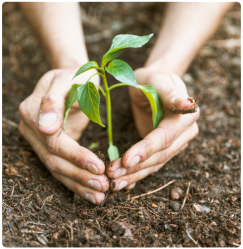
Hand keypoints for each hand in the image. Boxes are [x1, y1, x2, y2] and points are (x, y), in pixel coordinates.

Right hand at [18, 69, 108, 203]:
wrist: (73, 78)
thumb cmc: (76, 76)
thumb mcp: (69, 80)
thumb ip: (54, 100)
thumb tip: (44, 127)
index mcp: (33, 111)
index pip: (54, 142)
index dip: (76, 156)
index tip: (99, 167)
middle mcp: (31, 129)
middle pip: (54, 160)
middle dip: (79, 176)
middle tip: (103, 187)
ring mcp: (38, 140)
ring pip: (56, 169)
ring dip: (78, 184)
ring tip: (99, 195)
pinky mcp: (50, 147)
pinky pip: (61, 167)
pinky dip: (76, 181)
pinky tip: (91, 192)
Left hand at [106, 67, 199, 190]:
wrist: (152, 85)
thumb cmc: (153, 80)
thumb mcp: (158, 80)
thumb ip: (171, 92)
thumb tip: (188, 105)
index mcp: (185, 118)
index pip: (164, 137)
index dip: (146, 149)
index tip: (125, 160)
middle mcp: (183, 134)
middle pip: (160, 156)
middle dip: (136, 167)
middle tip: (112, 175)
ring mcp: (174, 144)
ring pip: (155, 164)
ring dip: (134, 175)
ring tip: (114, 183)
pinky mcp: (163, 149)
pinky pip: (151, 164)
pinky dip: (137, 174)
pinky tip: (124, 183)